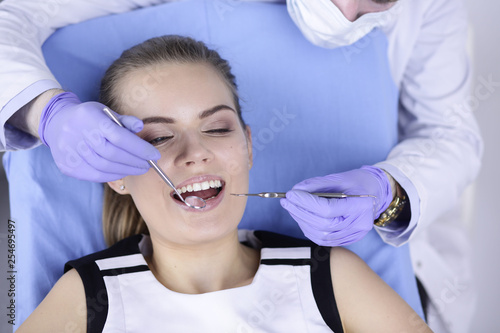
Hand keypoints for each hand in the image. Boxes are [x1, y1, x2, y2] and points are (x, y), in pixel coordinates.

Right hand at [38, 91, 159, 181]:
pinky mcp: (68, 166)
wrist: (56, 124)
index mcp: (90, 118)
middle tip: (148, 164)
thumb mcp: (105, 112)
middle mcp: (78, 135)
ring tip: (138, 169)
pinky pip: (94, 175)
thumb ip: (124, 120)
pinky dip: (112, 176)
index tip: (154, 155)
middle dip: (134, 161)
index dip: (139, 148)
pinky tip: (122, 172)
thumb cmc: (88, 117)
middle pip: (113, 154)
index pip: (119, 137)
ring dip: (126, 170)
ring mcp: (70, 152)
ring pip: (104, 167)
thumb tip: (140, 127)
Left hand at [280, 166, 392, 245]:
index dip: (307, 203)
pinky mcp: (347, 240)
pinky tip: (301, 217)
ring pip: (321, 235)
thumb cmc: (357, 182)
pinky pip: (323, 240)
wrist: (376, 193)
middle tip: (286, 201)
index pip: (328, 209)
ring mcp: (354, 235)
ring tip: (291, 207)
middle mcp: (359, 225)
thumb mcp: (339, 178)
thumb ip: (317, 185)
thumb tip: (296, 191)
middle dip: (300, 212)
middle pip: (323, 225)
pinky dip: (309, 229)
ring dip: (302, 221)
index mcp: (360, 206)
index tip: (291, 194)